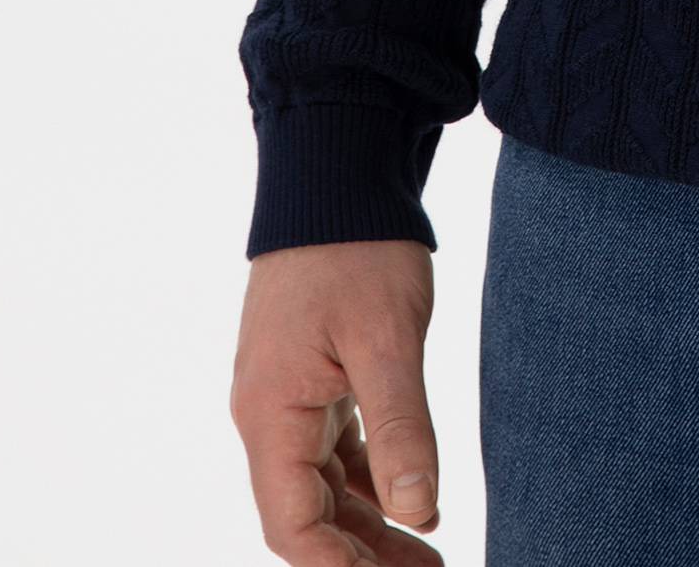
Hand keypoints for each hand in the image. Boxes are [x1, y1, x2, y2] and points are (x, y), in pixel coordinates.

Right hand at [230, 239, 443, 565]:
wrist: (336, 169)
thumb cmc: (356, 247)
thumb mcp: (388, 338)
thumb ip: (402, 428)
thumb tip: (419, 511)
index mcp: (271, 413)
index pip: (293, 525)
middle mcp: (268, 413)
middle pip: (308, 515)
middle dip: (363, 557)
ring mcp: (288, 394)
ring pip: (324, 486)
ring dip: (371, 525)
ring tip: (430, 555)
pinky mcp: (311, 376)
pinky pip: (335, 450)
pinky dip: (372, 479)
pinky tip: (413, 497)